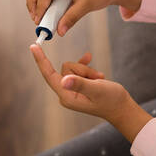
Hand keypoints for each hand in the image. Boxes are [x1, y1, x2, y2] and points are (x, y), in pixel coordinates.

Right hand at [26, 0, 143, 36]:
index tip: (40, 22)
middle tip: (35, 19)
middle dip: (32, 2)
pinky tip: (47, 14)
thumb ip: (72, 18)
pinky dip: (42, 3)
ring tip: (39, 18)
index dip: (40, 6)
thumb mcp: (86, 6)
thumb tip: (59, 32)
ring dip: (35, 2)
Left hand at [29, 45, 153, 142]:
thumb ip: (80, 84)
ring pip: (74, 68)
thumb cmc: (111, 100)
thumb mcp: (97, 89)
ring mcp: (71, 90)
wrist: (122, 108)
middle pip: (66, 68)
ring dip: (88, 71)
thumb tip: (64, 80)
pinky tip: (98, 74)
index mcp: (66, 96)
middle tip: (97, 79)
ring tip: (99, 80)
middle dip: (82, 69)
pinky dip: (88, 69)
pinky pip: (78, 70)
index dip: (41, 60)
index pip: (49, 75)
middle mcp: (66, 93)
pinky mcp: (77, 86)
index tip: (33, 46)